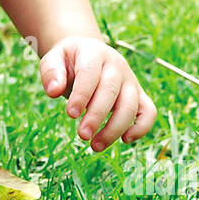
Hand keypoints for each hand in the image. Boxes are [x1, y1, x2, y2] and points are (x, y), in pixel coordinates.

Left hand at [39, 35, 156, 152]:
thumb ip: (50, 72)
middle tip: (82, 135)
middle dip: (97, 115)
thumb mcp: (53, 59)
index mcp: (94, 53)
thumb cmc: (69, 61)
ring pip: (131, 105)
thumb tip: (53, 91)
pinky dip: (142, 127)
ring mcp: (130, 80)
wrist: (88, 53)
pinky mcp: (138, 95)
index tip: (71, 114)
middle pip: (111, 91)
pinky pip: (148, 111)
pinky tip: (125, 140)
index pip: (90, 73)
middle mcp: (116, 66)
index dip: (82, 95)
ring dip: (115, 128)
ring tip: (95, 146)